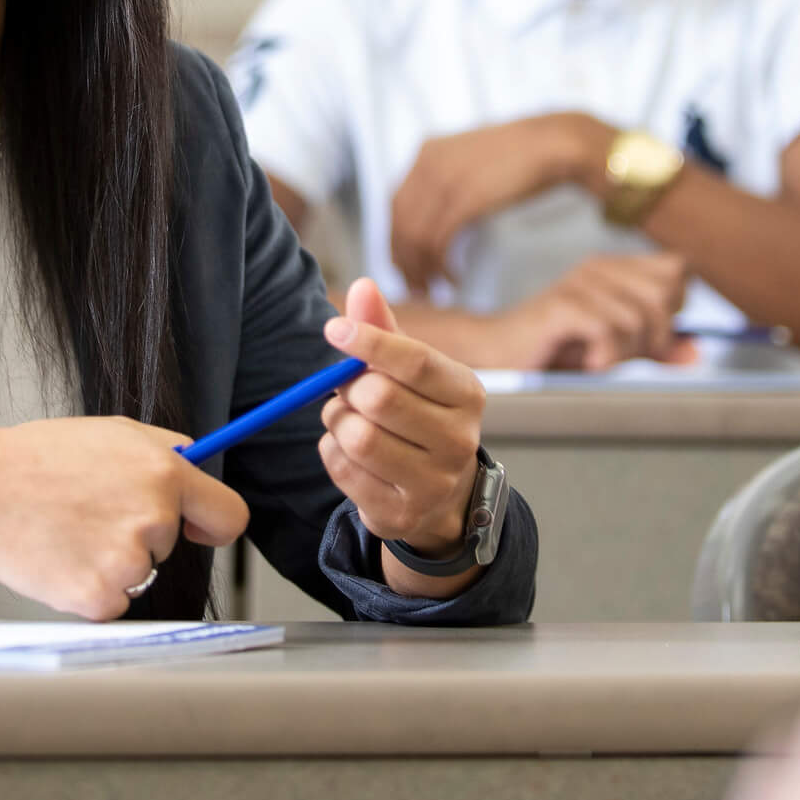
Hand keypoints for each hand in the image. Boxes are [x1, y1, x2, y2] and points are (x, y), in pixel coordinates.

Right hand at [0, 418, 250, 618]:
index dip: (215, 526)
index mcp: (164, 473)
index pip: (229, 515)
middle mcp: (153, 518)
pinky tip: (58, 557)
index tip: (199, 529)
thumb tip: (197, 463)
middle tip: (89, 513)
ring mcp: (126, 562)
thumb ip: (164, 448)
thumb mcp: (112, 431)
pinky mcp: (97, 598)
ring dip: (110, 562)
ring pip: (138, 574)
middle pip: (169, 545)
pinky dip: (87, 588)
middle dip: (137, 533)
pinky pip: (110, 602)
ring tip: (67, 531)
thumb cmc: (34, 459)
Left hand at [318, 278, 489, 556]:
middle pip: (380, 399)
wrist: (440, 496)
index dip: (371, 342)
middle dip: (349, 387)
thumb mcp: (410, 371)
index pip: (417, 362)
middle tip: (346, 386)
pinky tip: (348, 449)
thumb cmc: (420, 416)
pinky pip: (342, 469)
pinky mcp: (400, 514)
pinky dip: (332, 451)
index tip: (334, 329)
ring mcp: (433, 483)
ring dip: (337, 420)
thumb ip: (384, 329)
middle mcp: (459, 440)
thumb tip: (362, 286)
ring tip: (348, 418)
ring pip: (358, 437)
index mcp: (467, 393)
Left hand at [389, 113, 609, 293]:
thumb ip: (448, 182)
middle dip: (404, 262)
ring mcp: (445, 180)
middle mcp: (428, 163)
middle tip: (417, 289)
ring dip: (421, 270)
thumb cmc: (520, 158)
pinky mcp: (466, 198)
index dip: (396, 241)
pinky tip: (454, 280)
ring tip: (436, 291)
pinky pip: (439, 241)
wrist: (553, 143)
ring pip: (415, 237)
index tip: (406, 267)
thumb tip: (434, 215)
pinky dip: (442, 266)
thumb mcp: (472, 161)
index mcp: (427, 152)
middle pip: (399, 224)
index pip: (395, 205)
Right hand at [488, 254, 691, 370]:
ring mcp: (579, 283)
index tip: (651, 332)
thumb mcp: (615, 349)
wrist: (497, 354)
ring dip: (624, 352)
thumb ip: (654, 347)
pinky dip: (605, 355)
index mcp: (615, 269)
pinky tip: (587, 362)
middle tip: (622, 352)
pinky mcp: (562, 305)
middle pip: (666, 294)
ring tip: (597, 360)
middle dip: (655, 334)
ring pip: (639, 319)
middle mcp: (599, 268)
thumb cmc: (555, 349)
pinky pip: (609, 330)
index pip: (678, 269)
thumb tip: (696, 353)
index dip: (675, 305)